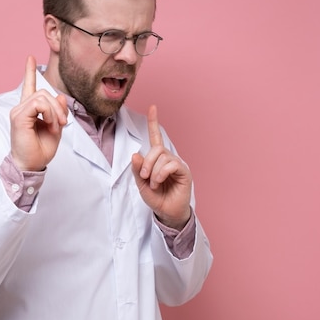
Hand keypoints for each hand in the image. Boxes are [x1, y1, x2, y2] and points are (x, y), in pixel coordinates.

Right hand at [9, 56, 67, 170]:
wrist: (31, 165)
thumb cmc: (40, 150)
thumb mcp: (56, 127)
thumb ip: (58, 111)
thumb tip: (60, 95)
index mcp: (28, 110)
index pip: (28, 87)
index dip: (29, 72)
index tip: (30, 58)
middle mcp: (21, 108)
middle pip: (44, 92)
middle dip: (59, 106)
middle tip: (63, 123)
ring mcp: (18, 112)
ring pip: (43, 97)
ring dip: (55, 111)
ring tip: (56, 126)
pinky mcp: (19, 117)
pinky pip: (39, 104)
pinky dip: (50, 113)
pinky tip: (50, 124)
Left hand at [131, 105, 191, 229]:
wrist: (166, 212)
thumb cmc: (156, 197)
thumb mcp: (141, 184)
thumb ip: (138, 170)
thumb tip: (135, 155)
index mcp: (157, 159)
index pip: (156, 137)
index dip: (153, 122)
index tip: (152, 107)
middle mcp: (168, 158)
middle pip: (156, 149)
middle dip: (147, 162)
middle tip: (145, 177)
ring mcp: (177, 164)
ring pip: (163, 157)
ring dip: (154, 172)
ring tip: (154, 184)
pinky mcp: (184, 171)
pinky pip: (171, 164)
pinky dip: (162, 173)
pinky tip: (160, 182)